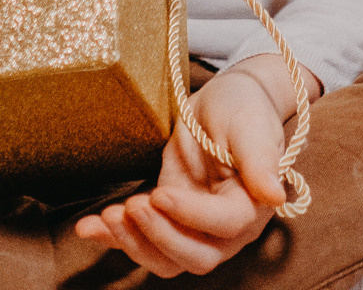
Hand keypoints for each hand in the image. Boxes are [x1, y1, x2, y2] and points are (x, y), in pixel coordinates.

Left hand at [73, 57, 317, 276]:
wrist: (223, 103)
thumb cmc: (243, 108)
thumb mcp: (251, 125)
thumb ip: (262, 160)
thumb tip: (275, 196)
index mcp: (252, 205)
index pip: (224, 225)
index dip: (191, 215)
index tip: (160, 193)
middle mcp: (226, 228)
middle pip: (196, 257)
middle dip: (159, 237)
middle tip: (134, 204)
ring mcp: (195, 227)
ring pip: (166, 259)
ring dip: (134, 243)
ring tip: (109, 214)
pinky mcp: (168, 218)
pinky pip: (141, 241)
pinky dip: (112, 239)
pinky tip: (87, 228)